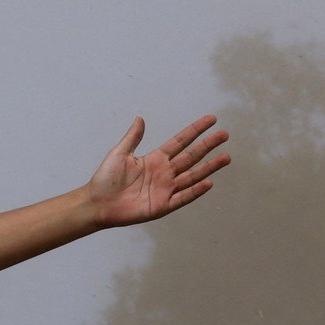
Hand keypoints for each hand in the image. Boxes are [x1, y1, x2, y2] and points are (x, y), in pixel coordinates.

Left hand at [87, 115, 231, 227]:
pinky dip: (196, 191)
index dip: (195, 130)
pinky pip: (183, 197)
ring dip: (209, 167)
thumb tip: (140, 118)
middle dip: (208, 145)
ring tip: (226, 157)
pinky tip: (209, 182)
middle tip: (225, 135)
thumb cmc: (106, 179)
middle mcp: (164, 172)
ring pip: (192, 176)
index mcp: (155, 159)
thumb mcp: (119, 154)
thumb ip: (132, 138)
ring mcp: (165, 189)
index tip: (212, 120)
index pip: (180, 141)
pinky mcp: (163, 205)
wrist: (97, 203)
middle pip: (191, 156)